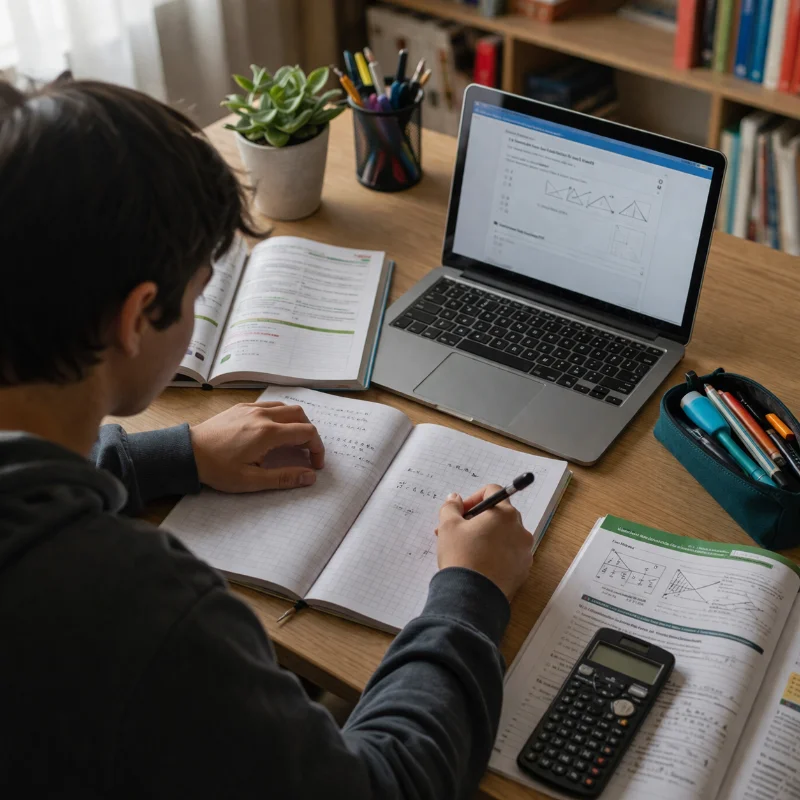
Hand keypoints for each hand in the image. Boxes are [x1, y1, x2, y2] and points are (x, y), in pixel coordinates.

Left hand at [190, 402, 324, 491]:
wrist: (187, 453)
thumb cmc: (217, 469)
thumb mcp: (251, 480)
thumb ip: (284, 477)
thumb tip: (310, 477)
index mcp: (268, 433)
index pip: (307, 432)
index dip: (317, 448)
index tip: (315, 464)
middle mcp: (263, 415)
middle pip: (300, 414)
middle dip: (309, 433)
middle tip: (306, 452)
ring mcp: (251, 408)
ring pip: (285, 407)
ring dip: (295, 422)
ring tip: (291, 441)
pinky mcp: (241, 406)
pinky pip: (269, 405)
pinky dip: (279, 415)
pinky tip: (272, 431)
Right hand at [436, 485, 533, 599]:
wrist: (472, 596)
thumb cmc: (461, 556)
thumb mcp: (448, 526)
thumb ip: (451, 507)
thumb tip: (455, 498)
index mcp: (505, 514)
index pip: (493, 491)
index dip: (474, 498)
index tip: (461, 512)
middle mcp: (520, 530)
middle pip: (499, 514)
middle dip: (478, 520)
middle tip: (459, 532)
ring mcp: (524, 552)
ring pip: (504, 536)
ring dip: (487, 537)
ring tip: (467, 550)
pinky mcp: (523, 570)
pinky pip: (509, 555)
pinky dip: (496, 554)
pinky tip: (479, 564)